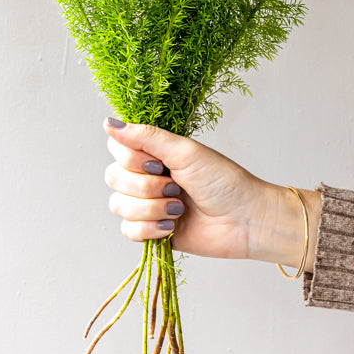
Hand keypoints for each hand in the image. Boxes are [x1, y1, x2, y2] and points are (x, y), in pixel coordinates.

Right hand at [102, 117, 321, 268]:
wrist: (245, 220)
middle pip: (113, 178)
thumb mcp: (185, 152)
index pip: (117, 148)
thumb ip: (145, 137)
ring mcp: (148, 204)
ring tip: (179, 209)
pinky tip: (171, 226)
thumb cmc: (223, 180)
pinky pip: (128, 231)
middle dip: (145, 187)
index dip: (131, 159)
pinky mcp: (151, 231)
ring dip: (151, 208)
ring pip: (118, 206)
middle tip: (175, 187)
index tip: (158, 163)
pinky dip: (149, 229)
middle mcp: (147, 176)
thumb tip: (108, 122)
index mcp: (155, 152)